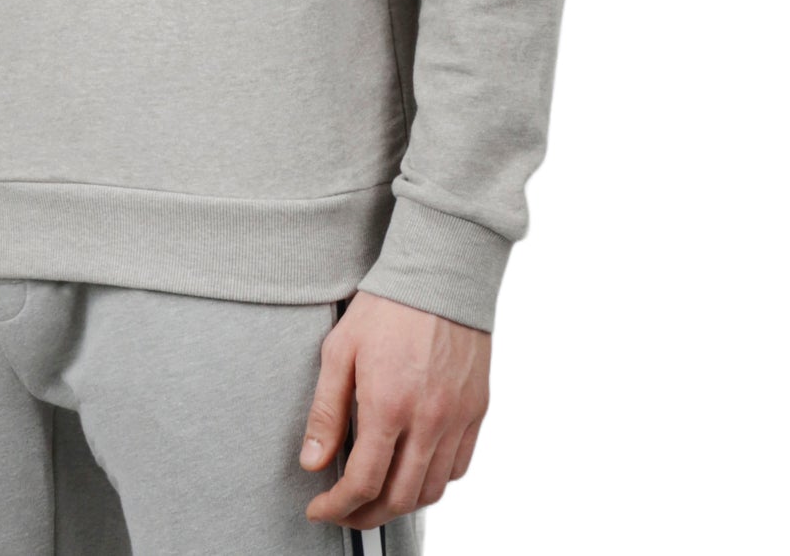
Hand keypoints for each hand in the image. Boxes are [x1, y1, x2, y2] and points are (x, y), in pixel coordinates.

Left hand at [300, 290, 489, 531]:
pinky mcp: (477, 410)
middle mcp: (428, 420)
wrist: (440, 273)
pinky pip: (459, 467)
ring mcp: (457, 418)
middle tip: (344, 513)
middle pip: (399, 498)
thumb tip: (312, 464)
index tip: (319, 509)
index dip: (337, 507)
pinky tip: (414, 474)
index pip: (363, 482)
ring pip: (432, 490)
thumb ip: (325, 413)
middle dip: (365, 517)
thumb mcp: (340, 351)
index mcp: (388, 405)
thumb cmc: (386, 307)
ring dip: (400, 505)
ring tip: (375, 499)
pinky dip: (434, 483)